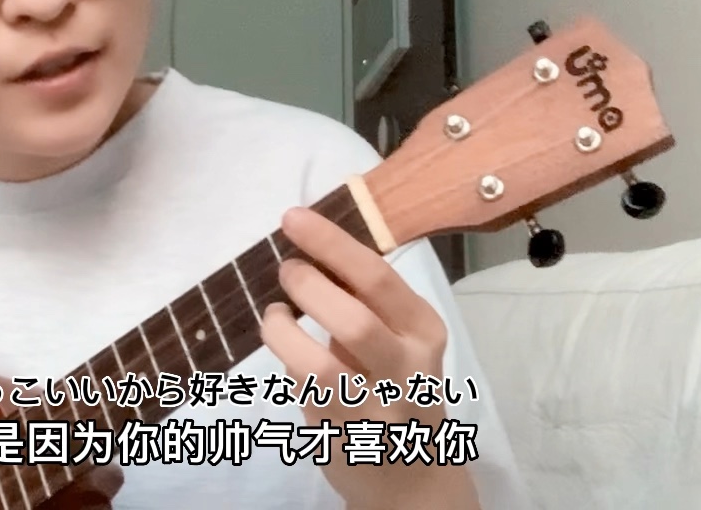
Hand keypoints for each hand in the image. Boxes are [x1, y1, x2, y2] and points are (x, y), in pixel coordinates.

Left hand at [260, 207, 480, 509]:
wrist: (414, 481)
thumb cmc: (398, 389)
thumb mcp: (399, 341)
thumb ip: (364, 302)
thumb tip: (309, 249)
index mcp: (425, 331)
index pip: (378, 277)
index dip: (330, 243)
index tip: (294, 218)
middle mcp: (408, 371)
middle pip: (353, 318)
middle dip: (308, 284)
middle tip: (286, 268)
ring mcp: (376, 411)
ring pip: (319, 366)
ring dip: (284, 329)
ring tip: (275, 311)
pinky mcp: (343, 439)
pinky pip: (303, 393)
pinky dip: (286, 361)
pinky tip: (284, 345)